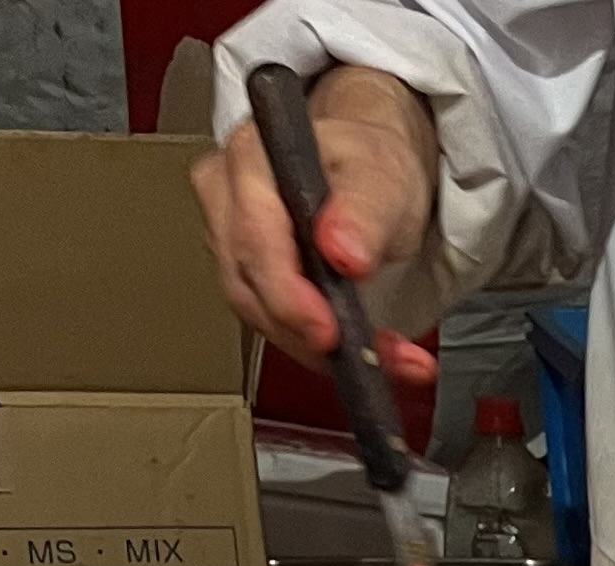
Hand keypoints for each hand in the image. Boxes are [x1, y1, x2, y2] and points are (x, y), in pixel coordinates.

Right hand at [192, 64, 441, 388]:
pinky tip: (364, 355)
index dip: (288, 295)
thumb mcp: (383, 180)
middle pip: (250, 286)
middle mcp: (228, 196)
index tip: (328, 331)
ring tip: (386, 357)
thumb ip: (363, 213)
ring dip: (322, 351)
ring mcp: (230, 237)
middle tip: (369, 356)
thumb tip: (342, 251)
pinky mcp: (248, 275)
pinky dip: (321, 349)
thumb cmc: (371, 167)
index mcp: (254, 159)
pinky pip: (274, 324)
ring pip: (260, 315)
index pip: (254, 237)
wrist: (373, 176)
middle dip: (312, 335)